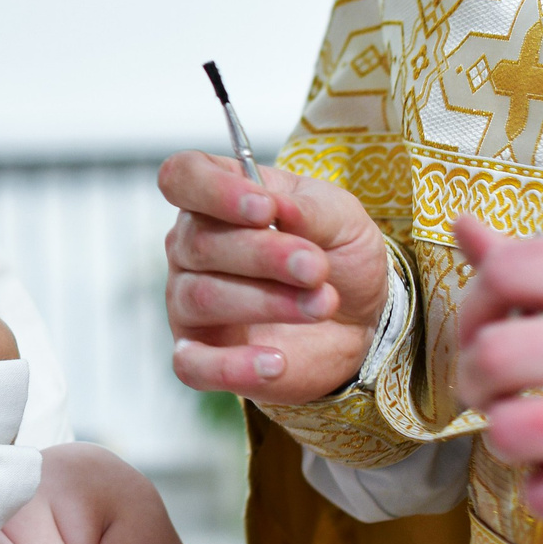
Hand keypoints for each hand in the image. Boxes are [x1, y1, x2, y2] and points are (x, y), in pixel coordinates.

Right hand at [160, 151, 389, 402]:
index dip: (213, 190)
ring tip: (321, 304)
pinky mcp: (201, 355)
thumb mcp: (341, 218)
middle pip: (198, 243)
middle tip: (317, 267)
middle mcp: (190, 248)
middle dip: (264, 255)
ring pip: (201, 297)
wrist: (359, 319)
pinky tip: (276, 362)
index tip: (265, 209)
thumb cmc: (338, 255)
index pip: (182, 178)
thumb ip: (308, 208)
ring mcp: (188, 303)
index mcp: (216, 200)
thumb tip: (275, 205)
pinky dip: (232, 366)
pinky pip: (192, 364)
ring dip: (266, 301)